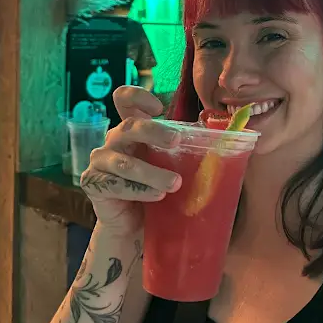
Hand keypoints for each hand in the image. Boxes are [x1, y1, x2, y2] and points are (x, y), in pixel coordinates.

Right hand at [80, 86, 182, 237]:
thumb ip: (185, 149)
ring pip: (124, 162)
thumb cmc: (155, 186)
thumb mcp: (171, 163)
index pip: (124, 99)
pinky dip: (139, 190)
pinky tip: (157, 196)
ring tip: (175, 183)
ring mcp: (101, 161)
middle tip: (176, 141)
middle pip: (128, 126)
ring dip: (152, 172)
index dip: (138, 97)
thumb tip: (228, 137)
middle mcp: (114, 140)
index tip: (159, 108)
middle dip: (154, 131)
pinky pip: (115, 184)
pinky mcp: (93, 183)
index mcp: (132, 129)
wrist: (134, 224)